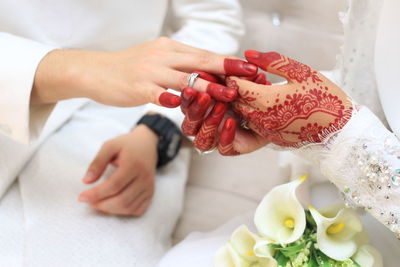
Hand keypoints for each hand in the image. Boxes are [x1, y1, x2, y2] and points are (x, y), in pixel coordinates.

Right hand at [32, 37, 257, 107]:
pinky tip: (181, 104)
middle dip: (226, 68)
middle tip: (248, 75)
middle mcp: (163, 56)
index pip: (203, 54)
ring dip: (207, 86)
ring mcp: (150, 71)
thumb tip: (206, 70)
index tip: (249, 66)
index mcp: (170, 48)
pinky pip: (158, 92)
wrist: (96, 71)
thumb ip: (180, 64)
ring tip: (227, 94)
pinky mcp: (138, 87)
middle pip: (199, 61)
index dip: (227, 61)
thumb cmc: (130, 68)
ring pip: (183, 78)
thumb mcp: (157, 59)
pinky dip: (171, 98)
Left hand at [78, 125, 157, 215]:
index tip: (81, 197)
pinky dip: (123, 211)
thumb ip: (97, 163)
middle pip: (122, 200)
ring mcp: (149, 187)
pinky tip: (113, 205)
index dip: (96, 194)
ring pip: (128, 207)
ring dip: (110, 210)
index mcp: (134, 164)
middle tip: (89, 201)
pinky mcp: (150, 193)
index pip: (114, 185)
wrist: (147, 145)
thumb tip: (86, 181)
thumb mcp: (110, 146)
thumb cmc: (127, 145)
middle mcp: (144, 178)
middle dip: (102, 205)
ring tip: (98, 203)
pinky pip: (137, 209)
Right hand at [179, 71, 268, 154]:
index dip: (186, 98)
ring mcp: (217, 138)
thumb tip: (224, 64)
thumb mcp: (243, 81)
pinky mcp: (232, 148)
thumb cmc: (254, 95)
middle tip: (204, 96)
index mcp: (204, 108)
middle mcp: (207, 125)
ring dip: (209, 122)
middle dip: (195, 109)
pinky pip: (223, 148)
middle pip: (189, 124)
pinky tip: (231, 122)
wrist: (275, 113)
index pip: (187, 105)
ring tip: (221, 107)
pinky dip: (225, 136)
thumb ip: (233, 74)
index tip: (191, 87)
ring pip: (201, 139)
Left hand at [230, 50, 352, 146]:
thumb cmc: (323, 97)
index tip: (237, 69)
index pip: (236, 86)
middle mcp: (262, 118)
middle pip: (236, 101)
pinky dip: (252, 113)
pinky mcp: (270, 138)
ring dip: (243, 102)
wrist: (339, 129)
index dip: (233, 76)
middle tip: (243, 78)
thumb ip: (272, 61)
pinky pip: (252, 124)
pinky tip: (264, 104)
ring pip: (242, 114)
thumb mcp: (300, 72)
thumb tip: (248, 54)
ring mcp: (265, 130)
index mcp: (268, 100)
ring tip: (254, 90)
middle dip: (235, 89)